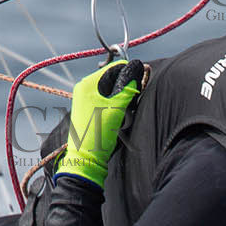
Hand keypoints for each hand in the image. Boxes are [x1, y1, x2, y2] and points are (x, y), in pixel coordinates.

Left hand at [57, 58, 145, 188]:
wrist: (87, 159)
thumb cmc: (99, 132)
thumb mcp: (117, 106)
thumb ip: (128, 86)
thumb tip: (138, 66)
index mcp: (88, 83)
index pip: (115, 68)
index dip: (130, 73)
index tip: (141, 83)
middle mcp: (84, 89)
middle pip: (113, 79)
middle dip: (126, 88)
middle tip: (132, 102)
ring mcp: (86, 100)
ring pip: (112, 91)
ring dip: (122, 99)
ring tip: (124, 114)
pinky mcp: (89, 111)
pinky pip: (107, 102)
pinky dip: (116, 107)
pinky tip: (118, 119)